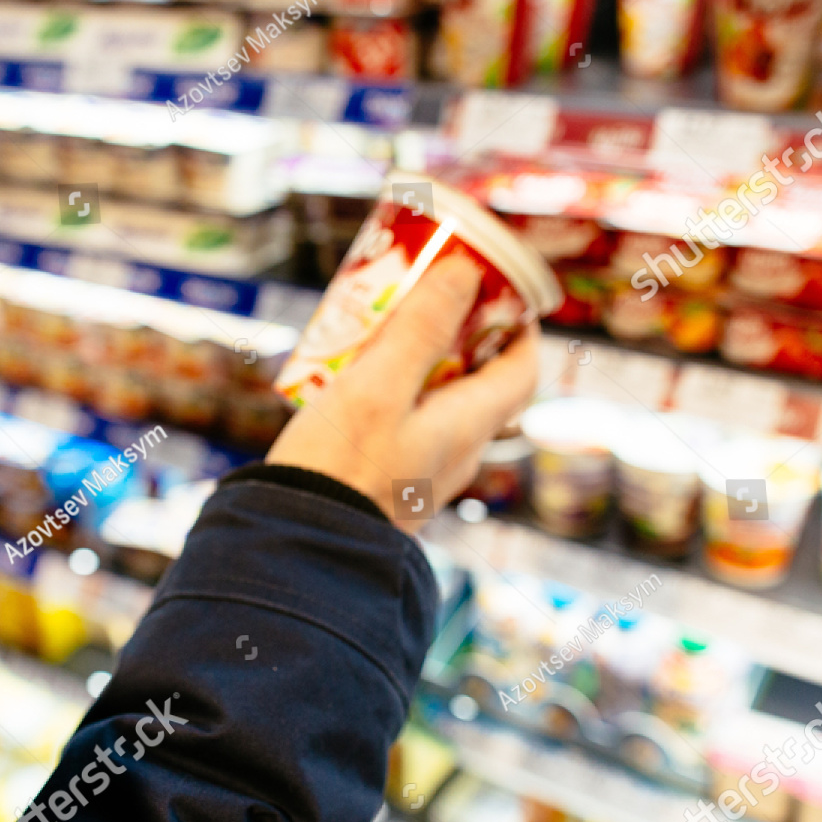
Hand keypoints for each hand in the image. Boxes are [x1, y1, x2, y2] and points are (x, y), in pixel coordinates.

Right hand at [266, 254, 539, 528]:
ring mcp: (421, 471)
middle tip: (420, 293)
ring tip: (375, 327)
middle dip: (456, 332)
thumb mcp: (378, 386)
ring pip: (436, 401)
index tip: (493, 288)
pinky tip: (347, 378)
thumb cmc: (340, 468)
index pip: (522, 369)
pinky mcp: (386, 482)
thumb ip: (422, 329)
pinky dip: (389, 391)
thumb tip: (465, 270)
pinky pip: (403, 423)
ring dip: (416, 359)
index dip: (517, 325)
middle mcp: (455, 452)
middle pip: (477, 380)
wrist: (299, 551)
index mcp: (468, 428)